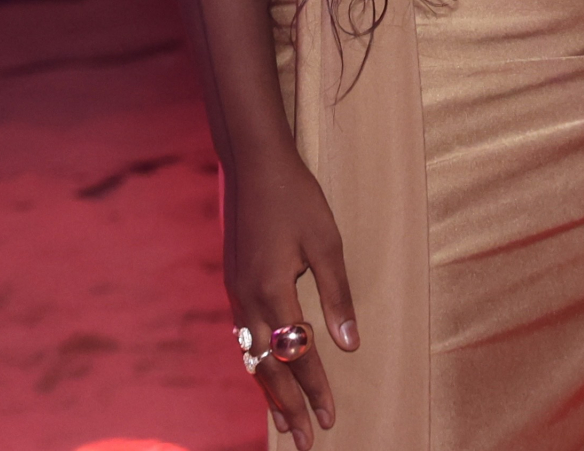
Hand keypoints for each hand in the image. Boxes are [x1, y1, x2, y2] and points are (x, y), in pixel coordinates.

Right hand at [224, 152, 358, 447]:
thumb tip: (349, 346)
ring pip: (251, 357)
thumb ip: (338, 296)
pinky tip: (264, 372)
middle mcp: (248, 300)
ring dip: (268, 391)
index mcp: (273, 291)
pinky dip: (256, 363)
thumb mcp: (327, 243)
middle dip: (288, 407)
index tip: (330, 419)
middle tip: (306, 441)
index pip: (298, 355)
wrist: (252, 162)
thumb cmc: (296, 197)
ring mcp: (236, 292)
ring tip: (283, 422)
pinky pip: (244, 337)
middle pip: (269, 368)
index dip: (316, 390)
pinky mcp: (234, 282)